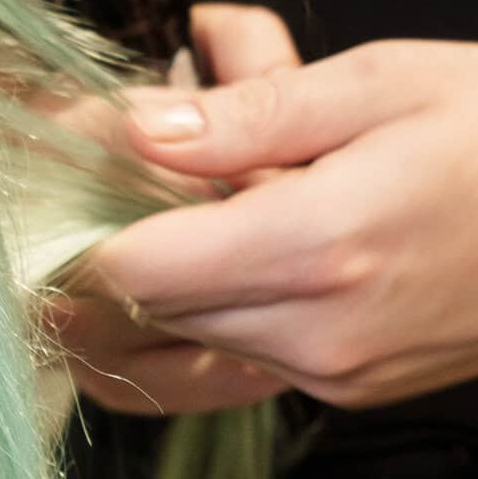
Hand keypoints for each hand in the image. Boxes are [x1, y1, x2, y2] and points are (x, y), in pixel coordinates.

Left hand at [86, 25, 477, 410]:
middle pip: (152, 308)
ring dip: (185, 278)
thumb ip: (252, 113)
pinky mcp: (348, 394)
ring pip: (193, 337)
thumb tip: (140, 124)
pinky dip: (234, 308)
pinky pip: (246, 357)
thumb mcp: (383, 84)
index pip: (136, 268)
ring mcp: (333, 376)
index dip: (95, 220)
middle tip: (156, 167)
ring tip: (228, 203)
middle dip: (135, 242)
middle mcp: (316, 332)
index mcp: (318, 246)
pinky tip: (273, 251)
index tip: (94, 170)